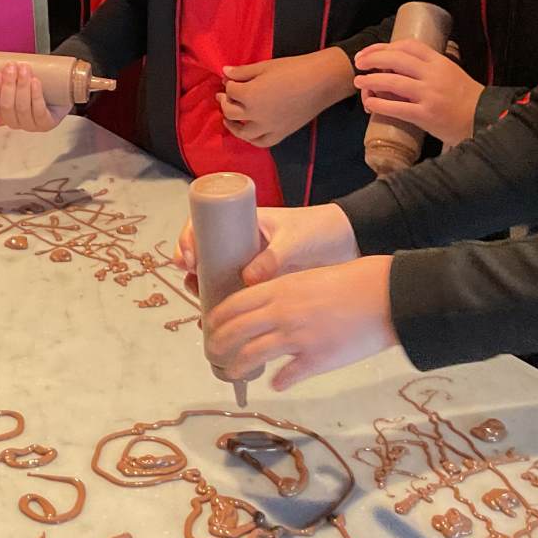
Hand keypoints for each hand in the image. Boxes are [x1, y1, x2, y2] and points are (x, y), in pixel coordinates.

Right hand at [0, 62, 69, 131]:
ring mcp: (30, 125)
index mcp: (2, 113)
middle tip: (11, 66)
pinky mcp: (45, 124)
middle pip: (7, 106)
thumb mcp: (18, 79)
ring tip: (24, 69)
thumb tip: (0, 57)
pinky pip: (39, 111)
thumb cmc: (36, 86)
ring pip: (22, 107)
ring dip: (22, 86)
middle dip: (9, 84)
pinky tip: (35, 82)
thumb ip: (8, 72)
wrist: (61, 93)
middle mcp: (14, 122)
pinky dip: (36, 95)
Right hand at [173, 202, 358, 290]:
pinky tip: (218, 316)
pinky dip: (223, 303)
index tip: (188, 257)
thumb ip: (273, 257)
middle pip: (204, 253)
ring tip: (202, 302)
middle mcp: (242, 242)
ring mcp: (250, 263)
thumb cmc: (320, 230)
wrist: (350, 242)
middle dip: (191, 268)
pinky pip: (235, 292)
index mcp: (245, 221)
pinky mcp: (260, 283)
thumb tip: (247, 279)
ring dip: (203, 287)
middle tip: (192, 281)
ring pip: (215, 274)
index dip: (189, 239)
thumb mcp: (294, 240)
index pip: (205, 225)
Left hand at [203, 256, 396, 390]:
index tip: (210, 328)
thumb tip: (263, 310)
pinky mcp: (316, 360)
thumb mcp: (307, 277)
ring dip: (237, 368)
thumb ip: (282, 294)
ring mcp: (297, 338)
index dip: (215, 321)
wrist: (385, 296)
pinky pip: (287, 376)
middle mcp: (280, 314)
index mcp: (277, 290)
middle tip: (214, 356)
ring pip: (251, 356)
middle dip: (217, 347)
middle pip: (233, 333)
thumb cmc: (350, 281)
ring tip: (233, 373)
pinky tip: (276, 384)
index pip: (231, 306)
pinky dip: (278, 382)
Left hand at [218, 49, 355, 147]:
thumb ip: (242, 72)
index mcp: (249, 96)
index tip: (230, 79)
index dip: (229, 83)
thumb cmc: (293, 69)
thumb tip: (225, 72)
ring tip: (230, 117)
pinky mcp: (280, 134)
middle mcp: (254, 115)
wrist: (321, 81)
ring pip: (242, 132)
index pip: (230, 90)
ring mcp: (267, 127)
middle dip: (225, 102)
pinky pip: (261, 142)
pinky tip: (249, 131)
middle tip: (225, 96)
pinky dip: (252, 138)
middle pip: (231, 112)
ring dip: (233, 125)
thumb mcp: (264, 67)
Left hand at [354, 38, 483, 147]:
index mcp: (439, 62)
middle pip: (396, 59)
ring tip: (359, 82)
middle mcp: (433, 74)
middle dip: (373, 58)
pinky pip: (396, 107)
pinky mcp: (426, 115)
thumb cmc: (465, 97)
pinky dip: (379, 103)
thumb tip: (398, 65)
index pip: (408, 45)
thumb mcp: (449, 73)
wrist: (485, 118)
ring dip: (371, 80)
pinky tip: (369, 103)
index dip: (385, 46)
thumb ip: (428, 68)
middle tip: (359, 63)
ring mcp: (429, 94)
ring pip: (392, 81)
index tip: (371, 51)